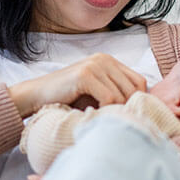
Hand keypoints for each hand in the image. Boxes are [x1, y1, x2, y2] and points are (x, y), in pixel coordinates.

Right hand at [9, 53, 146, 116]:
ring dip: (116, 111)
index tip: (128, 115)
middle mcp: (104, 59)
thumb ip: (115, 93)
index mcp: (109, 61)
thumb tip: (141, 108)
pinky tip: (95, 115)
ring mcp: (95, 65)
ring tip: (104, 119)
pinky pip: (109, 97)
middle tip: (116, 121)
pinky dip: (106, 110)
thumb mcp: (96, 93)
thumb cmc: (67, 99)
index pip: (139, 81)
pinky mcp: (85, 75)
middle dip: (128, 107)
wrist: (37, 95)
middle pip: (134, 88)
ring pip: (122, 94)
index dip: (138, 100)